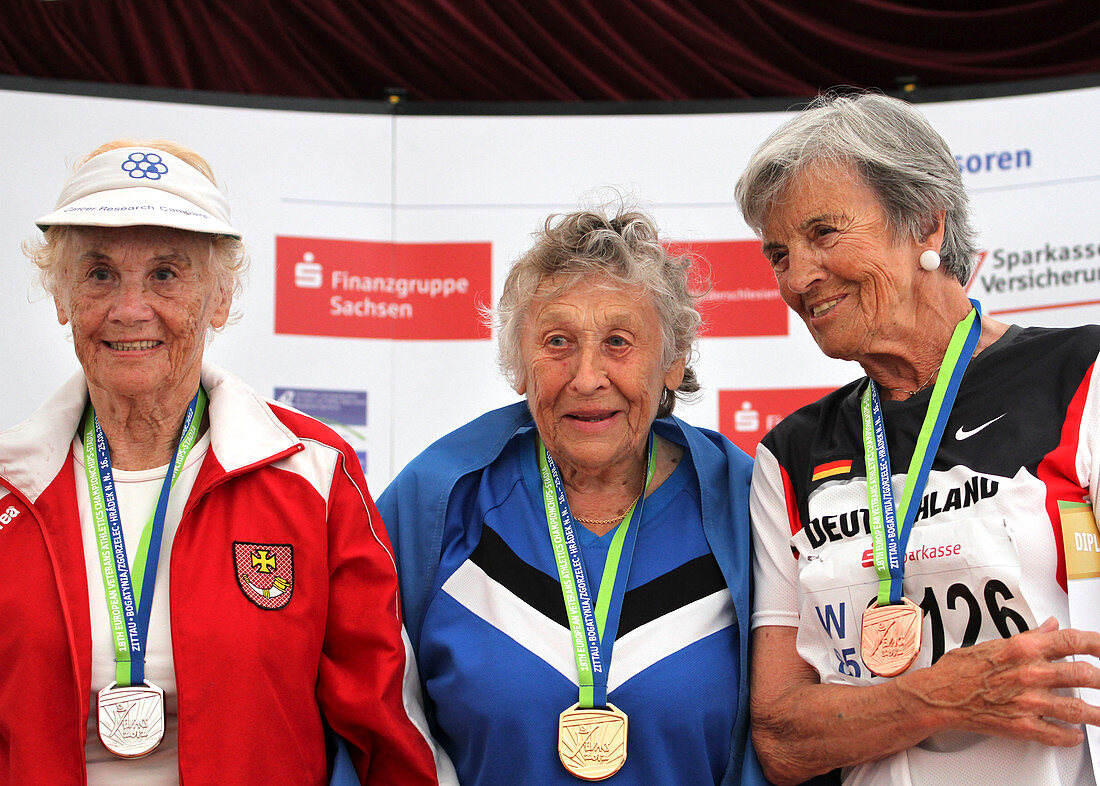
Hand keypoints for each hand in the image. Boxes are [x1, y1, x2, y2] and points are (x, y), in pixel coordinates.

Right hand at [905, 617, 1099, 745]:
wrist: (938, 696)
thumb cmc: (960, 670)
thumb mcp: (994, 644)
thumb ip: (1029, 637)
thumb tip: (1051, 627)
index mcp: (1023, 649)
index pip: (1071, 641)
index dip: (1097, 644)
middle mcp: (1029, 673)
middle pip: (1083, 674)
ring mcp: (1027, 701)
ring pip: (1077, 709)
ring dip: (1097, 714)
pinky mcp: (1022, 726)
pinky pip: (1057, 734)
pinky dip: (1071, 736)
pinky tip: (1076, 734)